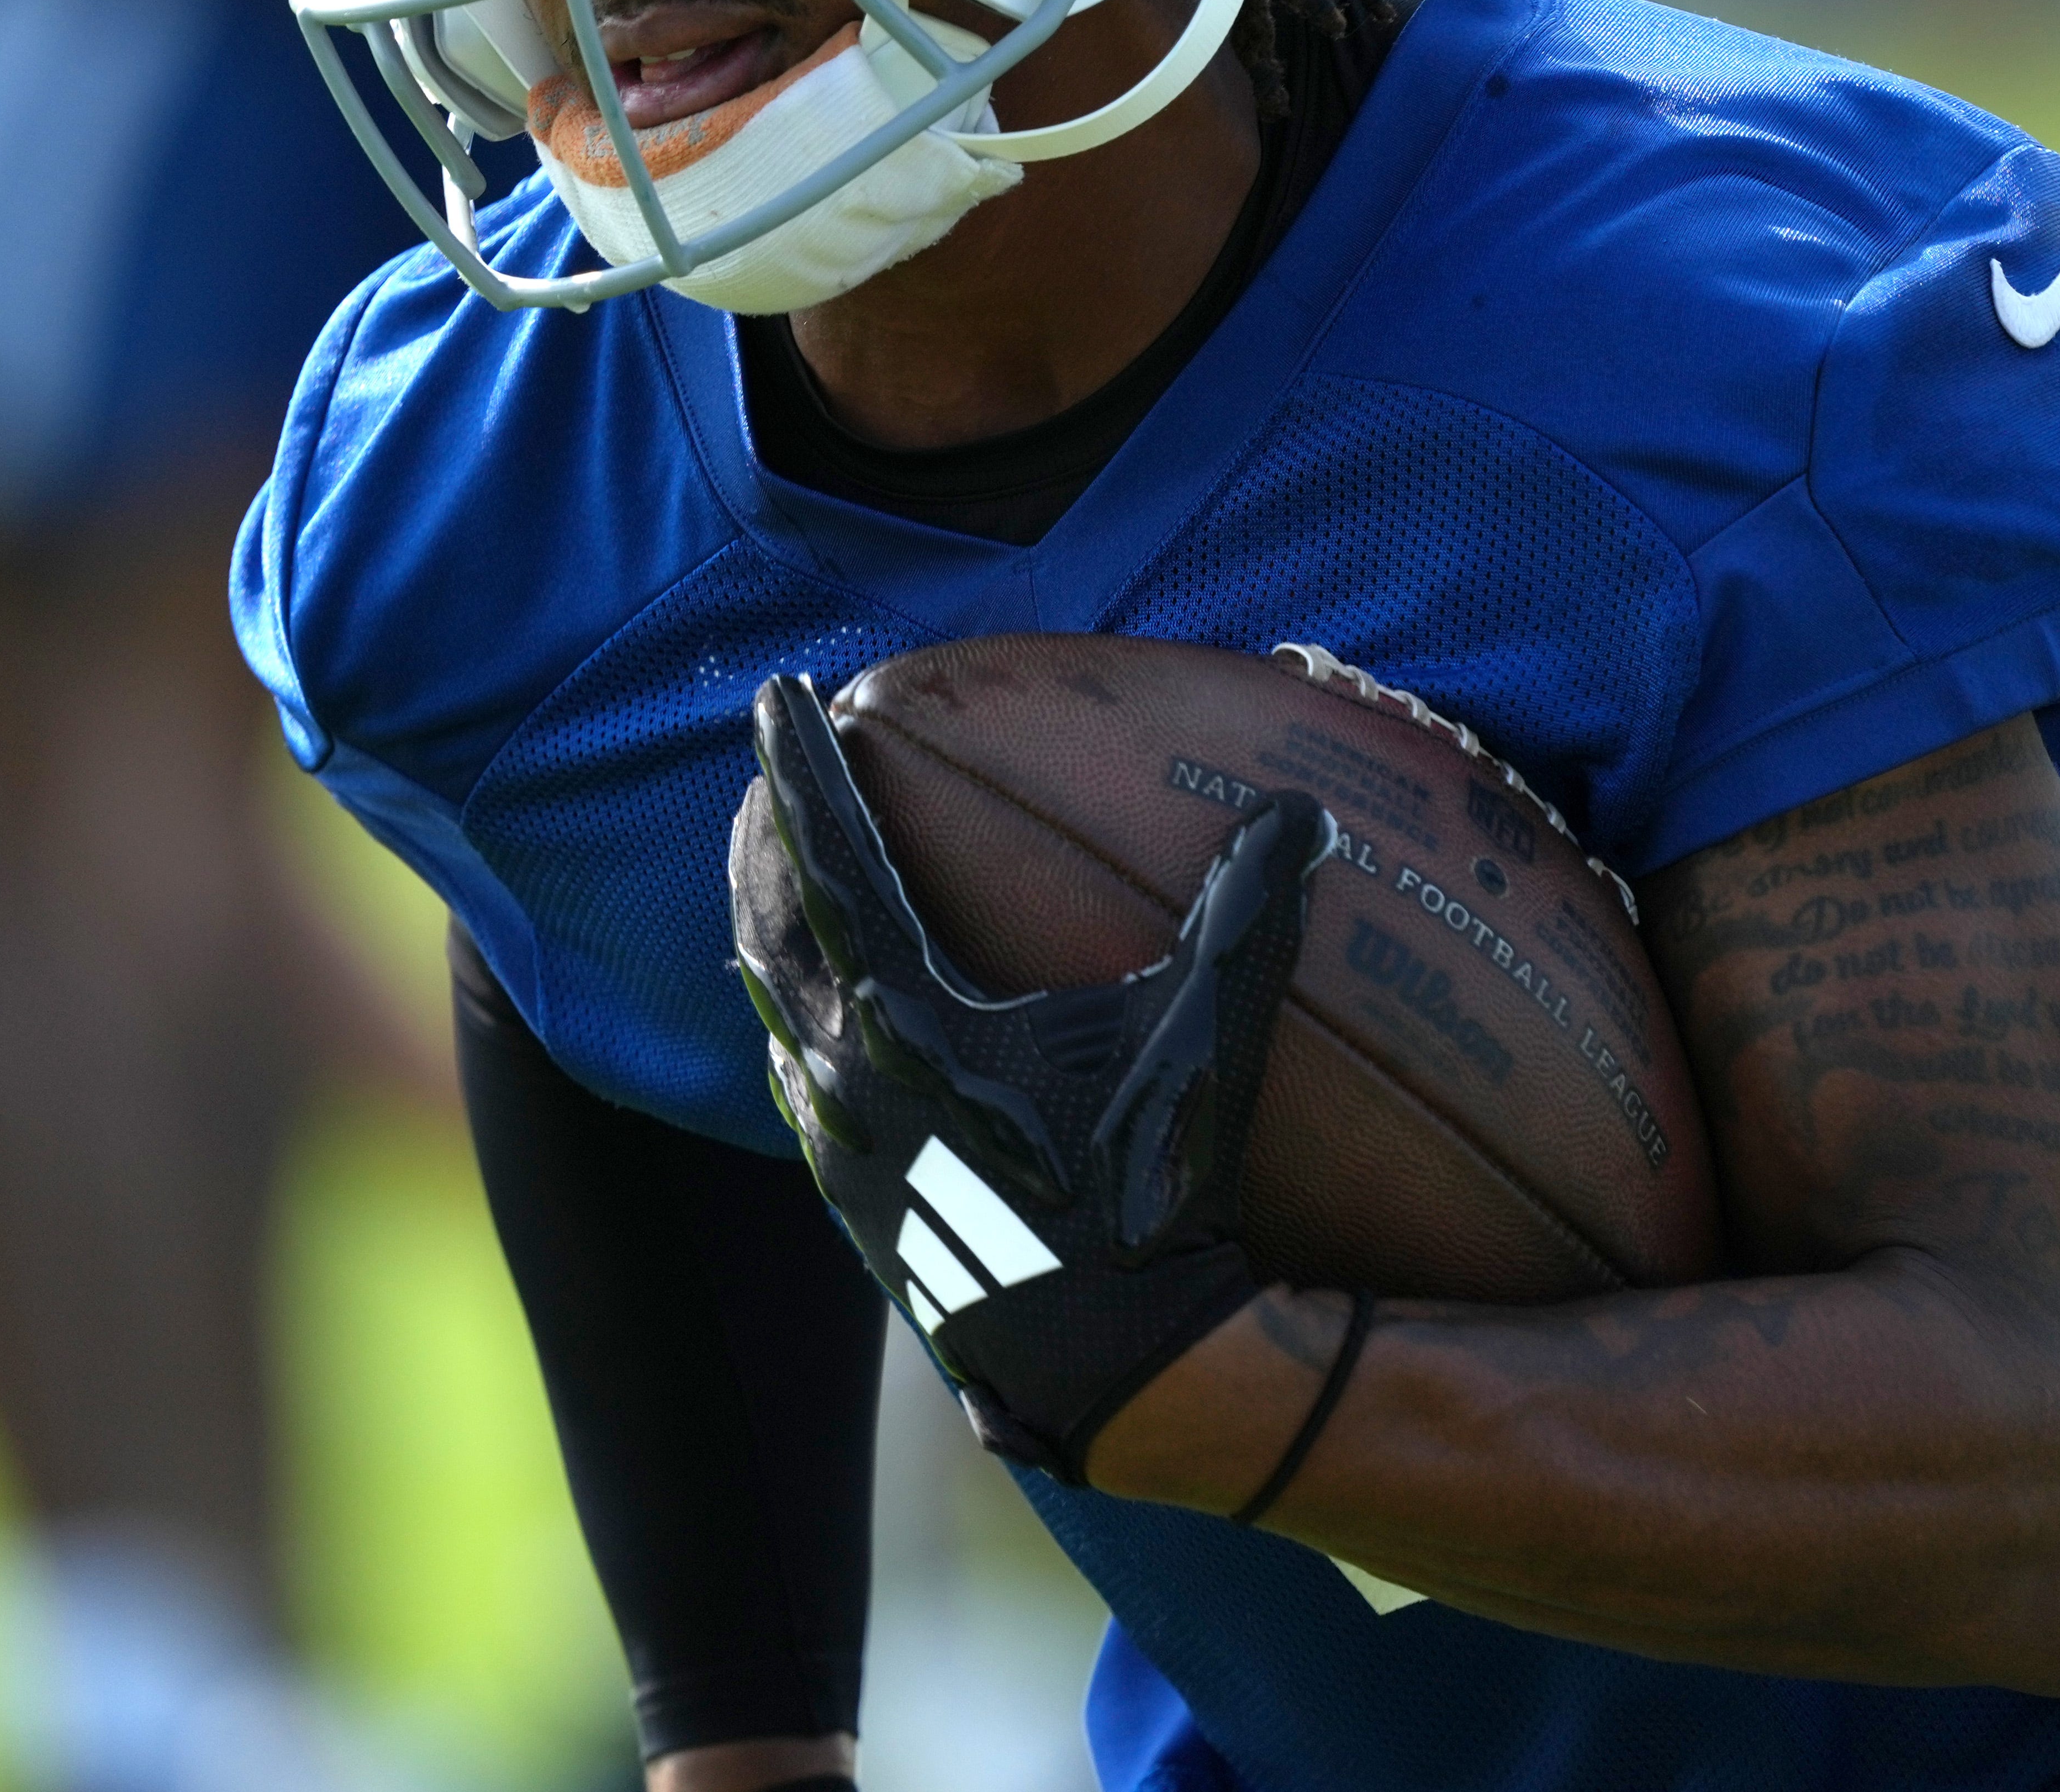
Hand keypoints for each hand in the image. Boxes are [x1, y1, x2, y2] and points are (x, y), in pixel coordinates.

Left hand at [730, 670, 1333, 1486]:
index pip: (830, 858)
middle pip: (770, 921)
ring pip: (770, 1004)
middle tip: (762, 770)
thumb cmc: (1155, 1203)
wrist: (1122, 1366)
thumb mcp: (1206, 1046)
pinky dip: (786, 1020)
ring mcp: (843, 1148)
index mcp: (909, 1020)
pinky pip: (793, 1084)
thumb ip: (1247, 918)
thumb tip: (1299, 810)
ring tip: (765, 875)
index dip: (798, 769)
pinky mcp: (857, 1204)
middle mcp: (851, 1077)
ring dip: (762, 926)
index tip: (774, 693)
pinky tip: (803, 1021)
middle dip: (760, 835)